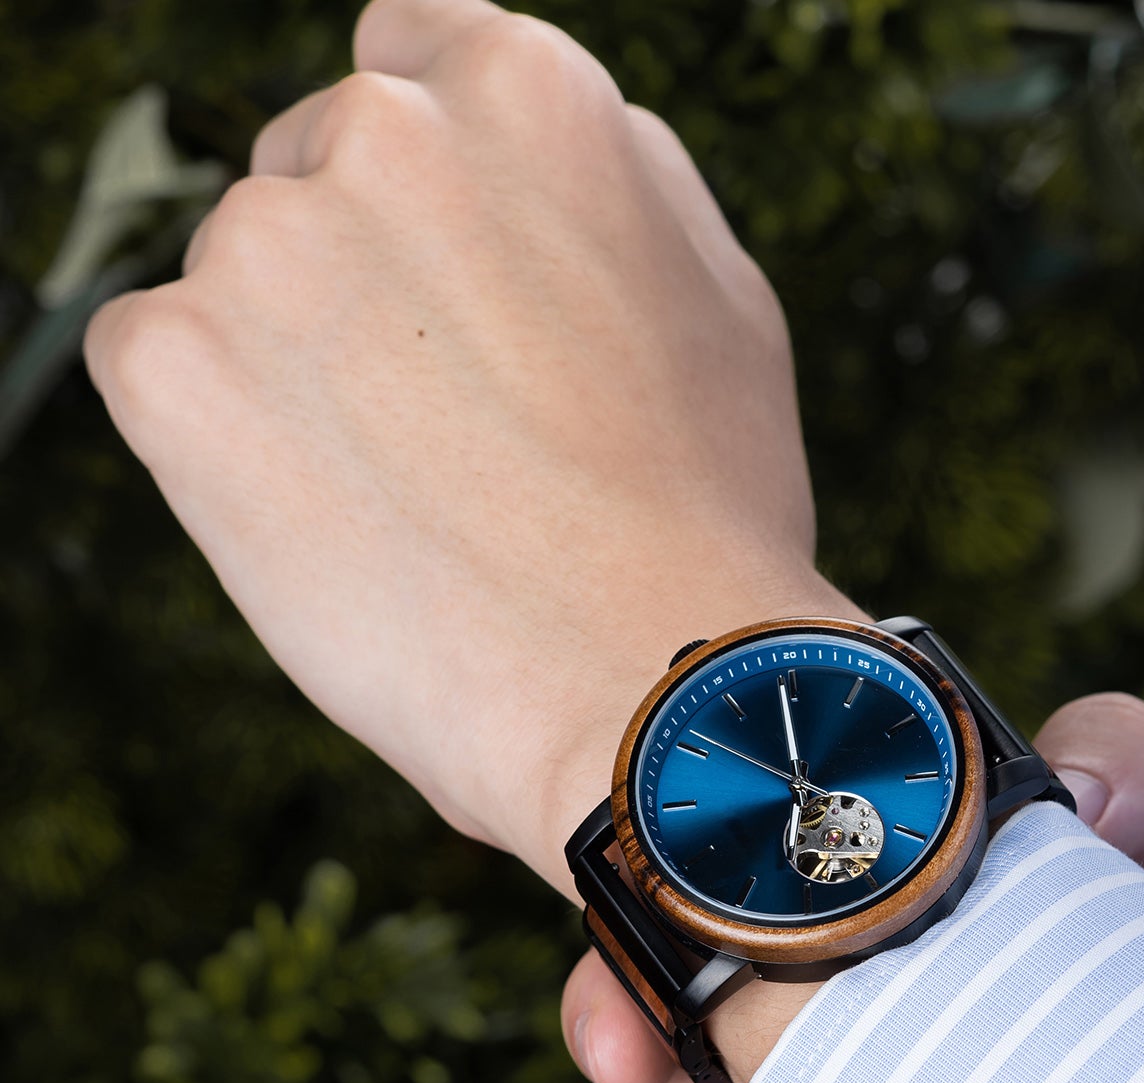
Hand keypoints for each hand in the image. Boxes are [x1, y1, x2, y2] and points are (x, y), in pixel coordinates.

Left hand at [82, 0, 862, 889]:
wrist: (649, 692)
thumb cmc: (706, 517)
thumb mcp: (720, 300)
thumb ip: (605, 184)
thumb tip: (506, 150)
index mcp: (529, 94)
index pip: (412, 58)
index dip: (432, 188)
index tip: (445, 278)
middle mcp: (386, 133)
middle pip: (314, 170)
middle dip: (362, 277)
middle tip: (448, 428)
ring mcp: (267, 246)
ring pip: (241, 280)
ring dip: (297, 364)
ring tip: (411, 499)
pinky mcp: (174, 367)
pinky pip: (156, 365)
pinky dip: (217, 435)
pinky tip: (327, 516)